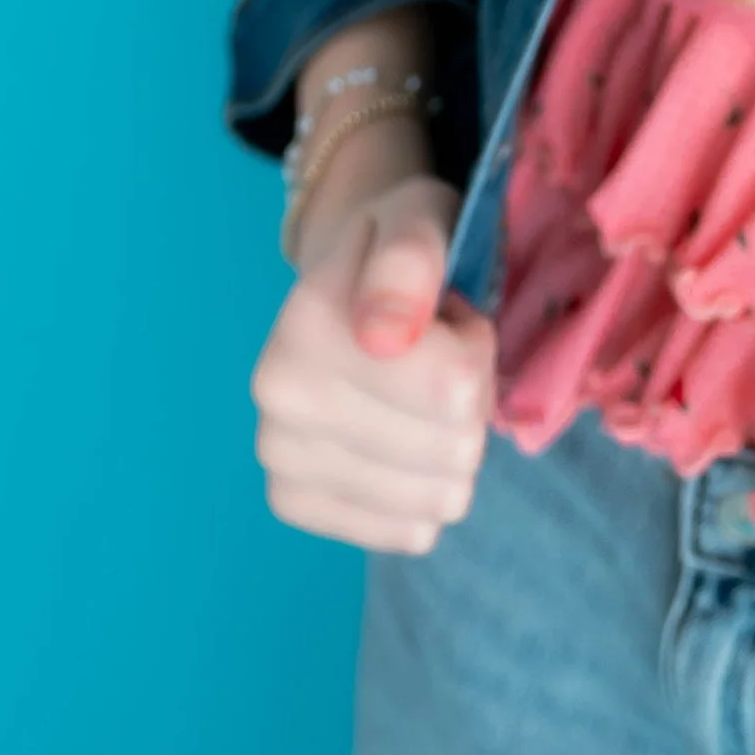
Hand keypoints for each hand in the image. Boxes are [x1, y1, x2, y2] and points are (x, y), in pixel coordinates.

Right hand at [249, 114, 494, 555]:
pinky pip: (410, 532)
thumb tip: (385, 338)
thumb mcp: (419, 222)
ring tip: (420, 394)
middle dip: (470, 401)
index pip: (456, 389)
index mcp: (307, 323)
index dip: (475, 349)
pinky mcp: (293, 503)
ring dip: (451, 445)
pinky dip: (425, 491)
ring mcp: (279, 458)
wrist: (344, 286)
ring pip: (439, 497)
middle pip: (454, 447)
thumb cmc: (397, 255)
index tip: (447, 318)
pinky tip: (401, 441)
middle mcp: (278, 398)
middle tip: (438, 357)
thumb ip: (409, 263)